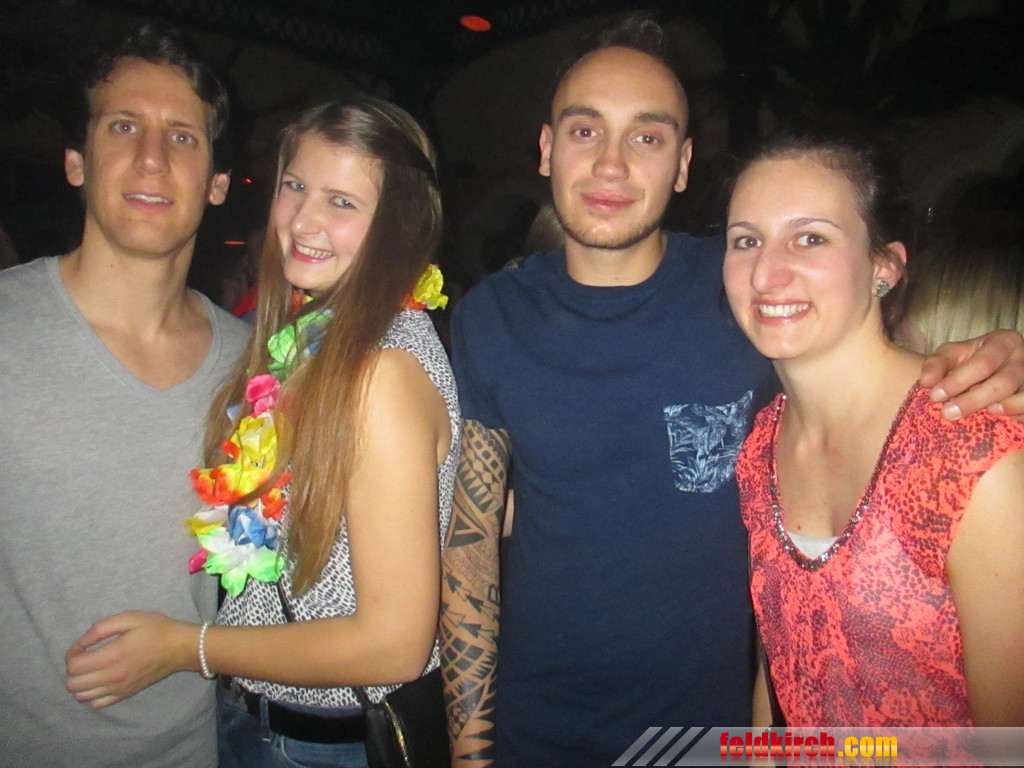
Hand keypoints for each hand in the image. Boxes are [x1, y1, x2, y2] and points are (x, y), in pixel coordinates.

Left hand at [65, 611, 195, 707]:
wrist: (181, 647)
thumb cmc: (156, 629)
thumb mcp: (130, 618)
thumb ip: (101, 628)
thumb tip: (81, 642)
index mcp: (112, 655)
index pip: (73, 666)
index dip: (71, 654)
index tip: (82, 646)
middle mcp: (113, 676)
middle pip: (72, 684)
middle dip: (73, 670)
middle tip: (85, 657)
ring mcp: (119, 688)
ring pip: (81, 696)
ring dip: (80, 682)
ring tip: (92, 669)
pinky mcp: (126, 695)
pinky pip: (97, 703)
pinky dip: (92, 693)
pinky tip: (101, 680)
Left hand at [919, 330, 1023, 420]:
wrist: (994, 368)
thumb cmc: (970, 360)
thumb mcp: (952, 355)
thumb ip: (937, 364)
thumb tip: (926, 381)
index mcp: (1003, 342)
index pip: (982, 363)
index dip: (958, 381)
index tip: (934, 396)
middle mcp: (1023, 359)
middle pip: (1004, 382)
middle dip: (974, 400)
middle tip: (948, 413)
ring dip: (1004, 408)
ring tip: (983, 414)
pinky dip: (1018, 415)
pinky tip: (1001, 419)